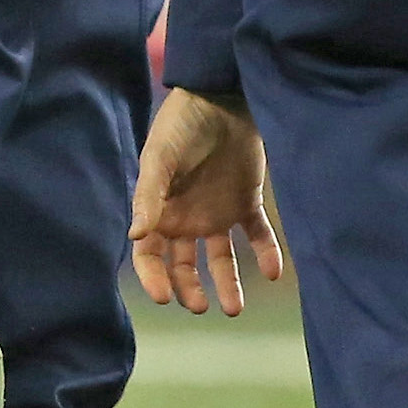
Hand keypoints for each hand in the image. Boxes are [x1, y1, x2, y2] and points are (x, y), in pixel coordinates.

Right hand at [129, 87, 285, 315]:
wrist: (222, 98)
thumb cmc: (182, 126)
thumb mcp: (161, 158)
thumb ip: (148, 195)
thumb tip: (134, 234)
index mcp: (159, 209)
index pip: (149, 253)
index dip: (153, 276)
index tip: (164, 298)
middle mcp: (185, 217)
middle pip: (183, 263)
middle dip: (188, 287)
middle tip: (199, 307)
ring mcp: (216, 211)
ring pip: (220, 257)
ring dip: (226, 282)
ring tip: (234, 308)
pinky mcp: (246, 201)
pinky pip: (257, 234)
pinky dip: (266, 253)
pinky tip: (274, 272)